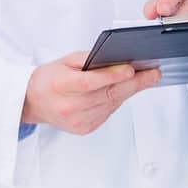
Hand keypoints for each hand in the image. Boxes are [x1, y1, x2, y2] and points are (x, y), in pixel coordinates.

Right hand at [22, 52, 161, 135]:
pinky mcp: (85, 128)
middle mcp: (69, 106)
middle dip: (135, 83)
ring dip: (129, 91)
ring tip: (146, 78)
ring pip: (112, 104)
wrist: (33, 102)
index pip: (90, 83)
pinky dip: (117, 100)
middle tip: (154, 74)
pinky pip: (108, 112)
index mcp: (60, 86)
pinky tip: (123, 90)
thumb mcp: (65, 61)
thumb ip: (90, 59)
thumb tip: (118, 59)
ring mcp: (78, 120)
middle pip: (107, 94)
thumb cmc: (50, 78)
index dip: (112, 76)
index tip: (131, 70)